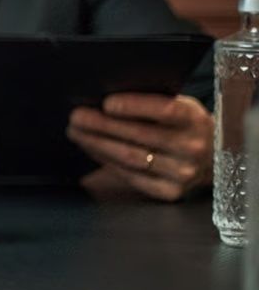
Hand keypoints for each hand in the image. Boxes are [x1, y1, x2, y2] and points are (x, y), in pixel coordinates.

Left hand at [67, 93, 212, 201]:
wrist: (214, 157)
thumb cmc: (184, 124)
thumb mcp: (180, 105)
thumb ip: (151, 101)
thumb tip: (104, 98)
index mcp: (194, 119)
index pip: (165, 110)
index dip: (134, 106)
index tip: (106, 103)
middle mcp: (192, 147)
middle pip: (140, 136)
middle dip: (102, 126)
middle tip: (76, 117)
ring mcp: (182, 173)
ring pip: (130, 158)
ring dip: (97, 144)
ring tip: (76, 132)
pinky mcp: (170, 191)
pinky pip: (130, 176)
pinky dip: (106, 161)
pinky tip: (92, 149)